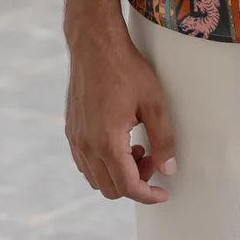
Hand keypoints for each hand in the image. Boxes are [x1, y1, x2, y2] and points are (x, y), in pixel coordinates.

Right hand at [65, 25, 176, 203]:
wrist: (95, 44)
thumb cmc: (125, 67)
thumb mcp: (154, 101)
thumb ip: (163, 139)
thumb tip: (168, 167)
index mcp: (107, 142)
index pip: (127, 187)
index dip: (148, 195)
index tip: (163, 192)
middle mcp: (86, 146)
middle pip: (110, 188)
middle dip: (135, 182)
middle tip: (152, 159)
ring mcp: (75, 138)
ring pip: (96, 178)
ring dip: (118, 173)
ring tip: (137, 147)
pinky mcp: (71, 130)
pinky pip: (86, 162)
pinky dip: (104, 163)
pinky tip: (120, 141)